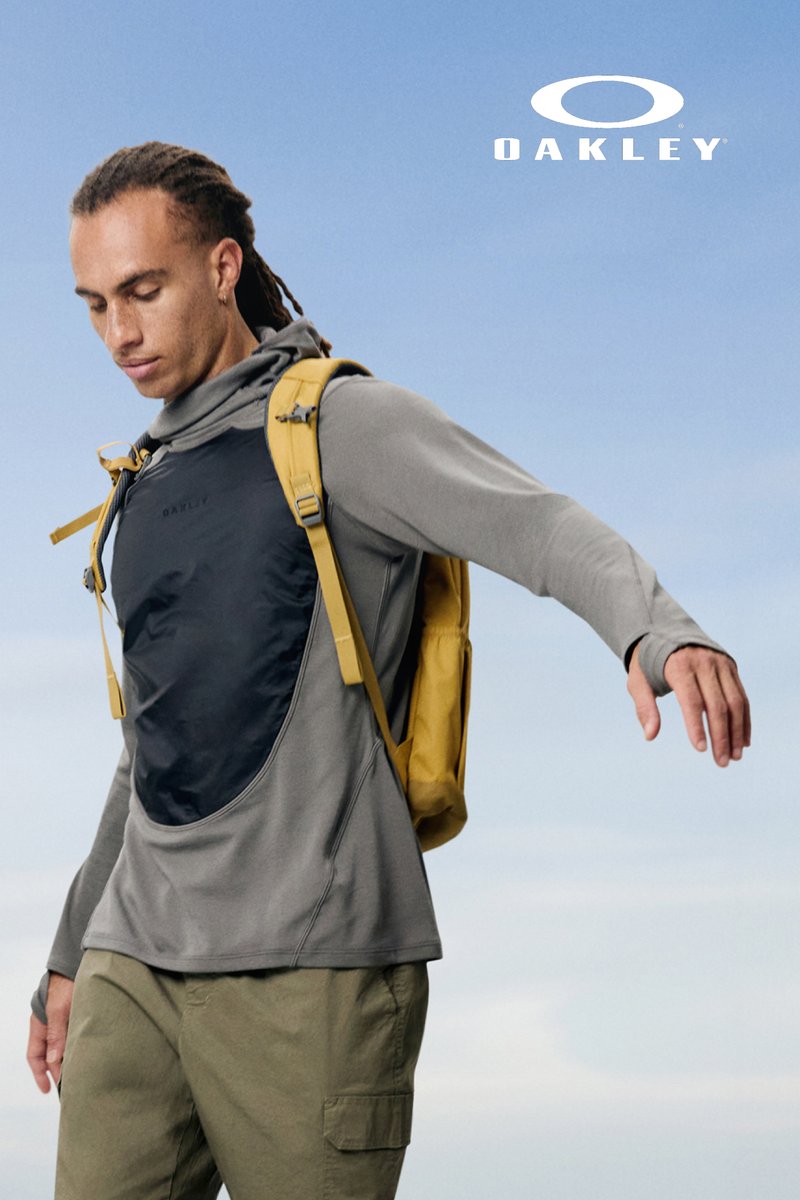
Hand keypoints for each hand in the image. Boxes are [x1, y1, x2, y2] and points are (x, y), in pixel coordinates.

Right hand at [27, 971, 73, 1093]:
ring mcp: (62, 1021)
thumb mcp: (58, 1009)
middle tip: (69, 1087)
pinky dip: (76, 1047)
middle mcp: (49, 1026)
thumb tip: (54, 1061)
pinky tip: (87, 1054)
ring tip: (80, 1074)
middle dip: (56, 1071)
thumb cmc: (65, 984)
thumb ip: (56, 1033)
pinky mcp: (76, 1016)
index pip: (35, 1056)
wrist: (76, 963)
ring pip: (62, 1047)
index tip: (48, 1089)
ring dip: (68, 1060)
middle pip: (49, 1055)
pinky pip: (73, 1036)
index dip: (40, 1074)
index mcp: (39, 1025)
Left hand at [627, 643, 750, 766]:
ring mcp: (720, 664)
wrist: (666, 632)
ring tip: (735, 757)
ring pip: (735, 702)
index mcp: (678, 666)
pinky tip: (743, 741)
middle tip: (721, 762)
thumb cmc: (649, 663)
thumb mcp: (638, 681)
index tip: (700, 749)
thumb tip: (650, 736)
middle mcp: (703, 663)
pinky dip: (744, 720)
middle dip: (721, 736)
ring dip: (737, 732)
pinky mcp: (730, 666)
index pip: (692, 700)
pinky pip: (742, 696)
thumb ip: (644, 707)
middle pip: (718, 705)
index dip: (697, 726)